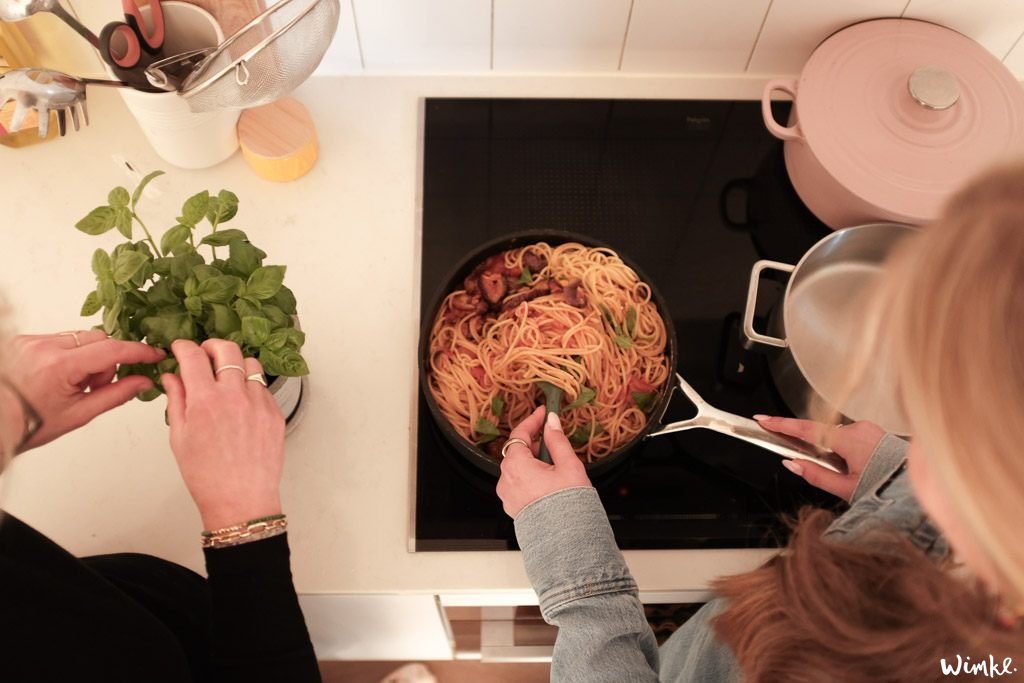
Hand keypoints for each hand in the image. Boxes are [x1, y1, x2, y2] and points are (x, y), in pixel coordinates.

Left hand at [5, 331, 164, 451]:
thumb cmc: (29, 424)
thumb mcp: (78, 414)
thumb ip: (116, 395)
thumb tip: (144, 382)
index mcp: (58, 366)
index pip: (111, 350)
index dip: (138, 352)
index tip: (154, 354)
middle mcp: (44, 347)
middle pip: (99, 339)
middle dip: (107, 360)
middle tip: (95, 386)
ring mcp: (33, 341)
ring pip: (82, 338)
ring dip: (89, 357)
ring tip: (74, 384)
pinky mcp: (26, 340)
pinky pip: (63, 339)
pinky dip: (71, 355)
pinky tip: (60, 376)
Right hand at [162, 339, 284, 530]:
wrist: (241, 499)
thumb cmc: (206, 475)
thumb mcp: (180, 437)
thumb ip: (177, 400)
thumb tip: (171, 377)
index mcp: (205, 401)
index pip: (193, 356)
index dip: (184, 347)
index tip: (180, 348)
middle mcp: (234, 396)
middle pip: (227, 349)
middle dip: (212, 346)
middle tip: (204, 355)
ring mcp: (258, 403)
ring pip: (250, 364)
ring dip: (235, 365)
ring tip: (225, 378)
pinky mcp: (275, 413)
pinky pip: (263, 387)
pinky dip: (250, 386)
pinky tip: (240, 401)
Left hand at [496, 406, 591, 517]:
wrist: (567, 540)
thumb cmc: (568, 504)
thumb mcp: (568, 465)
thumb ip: (557, 441)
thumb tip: (552, 422)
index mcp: (516, 466)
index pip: (519, 434)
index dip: (532, 420)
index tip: (543, 412)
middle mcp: (506, 480)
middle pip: (517, 452)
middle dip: (535, 444)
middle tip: (554, 442)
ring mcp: (507, 496)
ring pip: (518, 469)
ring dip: (533, 462)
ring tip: (556, 466)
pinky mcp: (513, 508)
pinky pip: (519, 485)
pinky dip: (530, 477)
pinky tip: (548, 482)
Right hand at [754, 415, 884, 501]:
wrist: (920, 489)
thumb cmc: (888, 490)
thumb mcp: (846, 489)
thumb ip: (815, 475)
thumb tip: (792, 464)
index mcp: (849, 439)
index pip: (806, 430)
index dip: (781, 425)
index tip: (762, 420)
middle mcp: (859, 428)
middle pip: (821, 433)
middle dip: (814, 449)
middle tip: (818, 468)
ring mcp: (869, 428)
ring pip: (837, 437)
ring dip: (833, 453)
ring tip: (849, 477)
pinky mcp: (876, 433)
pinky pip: (851, 437)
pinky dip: (845, 450)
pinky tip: (856, 469)